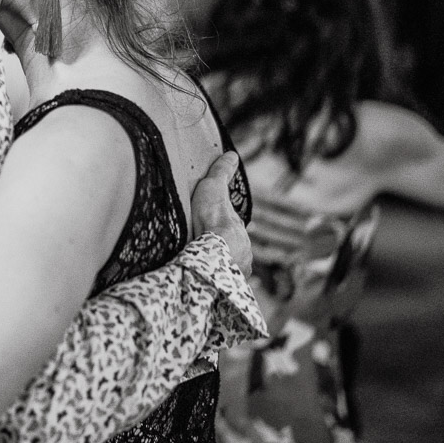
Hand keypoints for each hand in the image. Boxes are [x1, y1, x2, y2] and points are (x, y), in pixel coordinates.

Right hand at [191, 151, 252, 276]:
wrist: (213, 251)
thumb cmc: (212, 219)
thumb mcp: (214, 188)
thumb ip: (222, 173)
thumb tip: (232, 155)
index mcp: (239, 235)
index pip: (231, 234)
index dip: (222, 233)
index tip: (211, 234)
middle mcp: (242, 255)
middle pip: (231, 254)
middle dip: (222, 255)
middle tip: (205, 255)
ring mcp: (235, 272)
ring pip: (227, 271)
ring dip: (218, 271)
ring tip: (201, 273)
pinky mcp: (224, 287)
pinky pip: (219, 286)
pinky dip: (213, 284)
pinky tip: (201, 285)